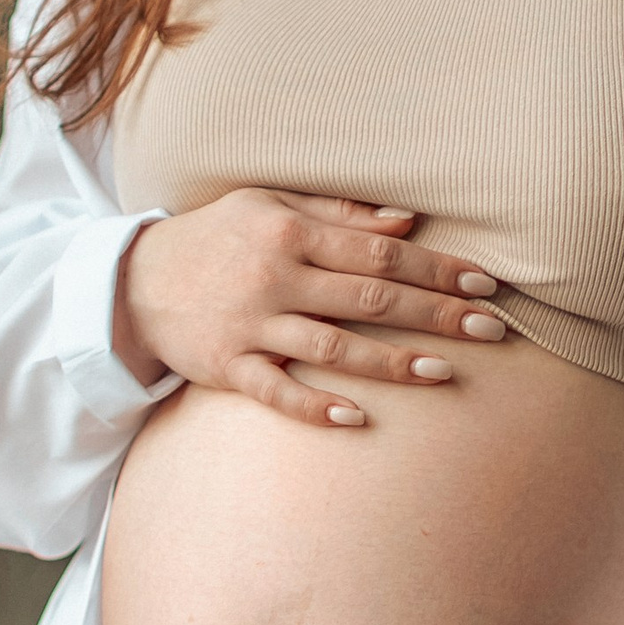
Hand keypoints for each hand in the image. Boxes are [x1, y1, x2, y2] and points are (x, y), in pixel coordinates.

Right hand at [114, 190, 512, 429]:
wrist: (132, 281)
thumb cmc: (217, 236)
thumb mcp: (269, 205)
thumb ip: (339, 212)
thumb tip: (407, 221)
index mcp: (289, 230)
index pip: (379, 251)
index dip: (436, 268)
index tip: (484, 282)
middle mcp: (273, 276)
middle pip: (369, 298)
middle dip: (435, 313)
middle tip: (491, 328)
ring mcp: (250, 325)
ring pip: (333, 347)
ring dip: (392, 362)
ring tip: (445, 373)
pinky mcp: (226, 367)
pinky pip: (277, 393)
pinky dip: (315, 406)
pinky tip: (357, 419)